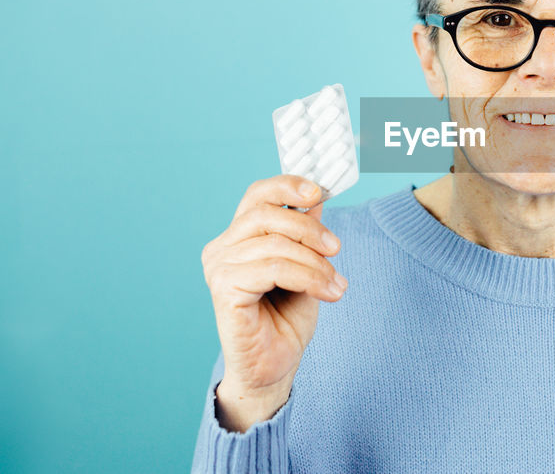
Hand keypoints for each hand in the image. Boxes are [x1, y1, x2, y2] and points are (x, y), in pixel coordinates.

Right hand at [201, 175, 346, 430]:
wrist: (274, 367)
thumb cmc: (285, 318)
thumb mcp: (305, 266)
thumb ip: (305, 234)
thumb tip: (317, 197)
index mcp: (238, 237)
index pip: (257, 195)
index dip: (287, 185)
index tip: (317, 190)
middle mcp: (221, 248)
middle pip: (267, 213)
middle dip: (309, 229)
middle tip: (336, 249)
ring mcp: (218, 268)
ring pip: (275, 244)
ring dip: (315, 263)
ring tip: (336, 283)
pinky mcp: (223, 289)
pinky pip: (272, 269)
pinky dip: (307, 277)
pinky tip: (326, 292)